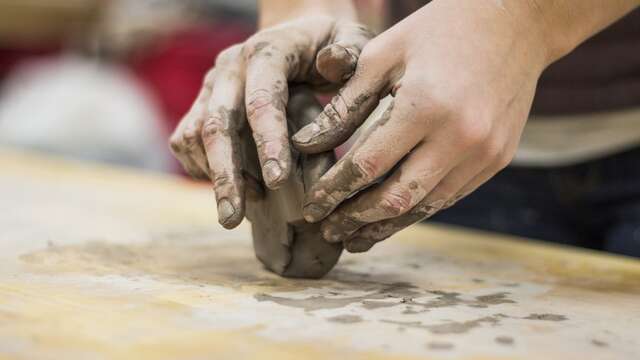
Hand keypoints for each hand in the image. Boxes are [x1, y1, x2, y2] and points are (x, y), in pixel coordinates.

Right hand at [169, 14, 372, 228]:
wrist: (298, 33)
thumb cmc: (330, 43)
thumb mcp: (351, 38)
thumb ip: (348, 52)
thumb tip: (330, 65)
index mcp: (267, 52)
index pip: (262, 100)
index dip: (268, 142)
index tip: (278, 183)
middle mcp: (230, 68)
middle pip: (217, 124)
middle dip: (226, 175)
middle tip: (232, 219)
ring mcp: (211, 86)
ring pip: (194, 135)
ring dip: (213, 176)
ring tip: (240, 211)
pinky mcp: (201, 103)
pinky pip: (186, 140)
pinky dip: (202, 169)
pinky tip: (233, 189)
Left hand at [292, 0, 552, 251]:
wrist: (515, 21)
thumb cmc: (439, 30)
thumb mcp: (383, 54)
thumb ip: (345, 104)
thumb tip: (306, 144)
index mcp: (425, 105)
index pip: (367, 165)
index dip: (333, 191)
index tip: (310, 206)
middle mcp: (460, 137)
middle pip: (396, 198)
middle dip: (355, 220)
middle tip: (328, 231)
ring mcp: (485, 152)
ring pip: (425, 206)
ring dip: (386, 226)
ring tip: (355, 238)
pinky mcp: (498, 159)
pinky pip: (450, 196)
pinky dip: (417, 209)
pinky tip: (393, 216)